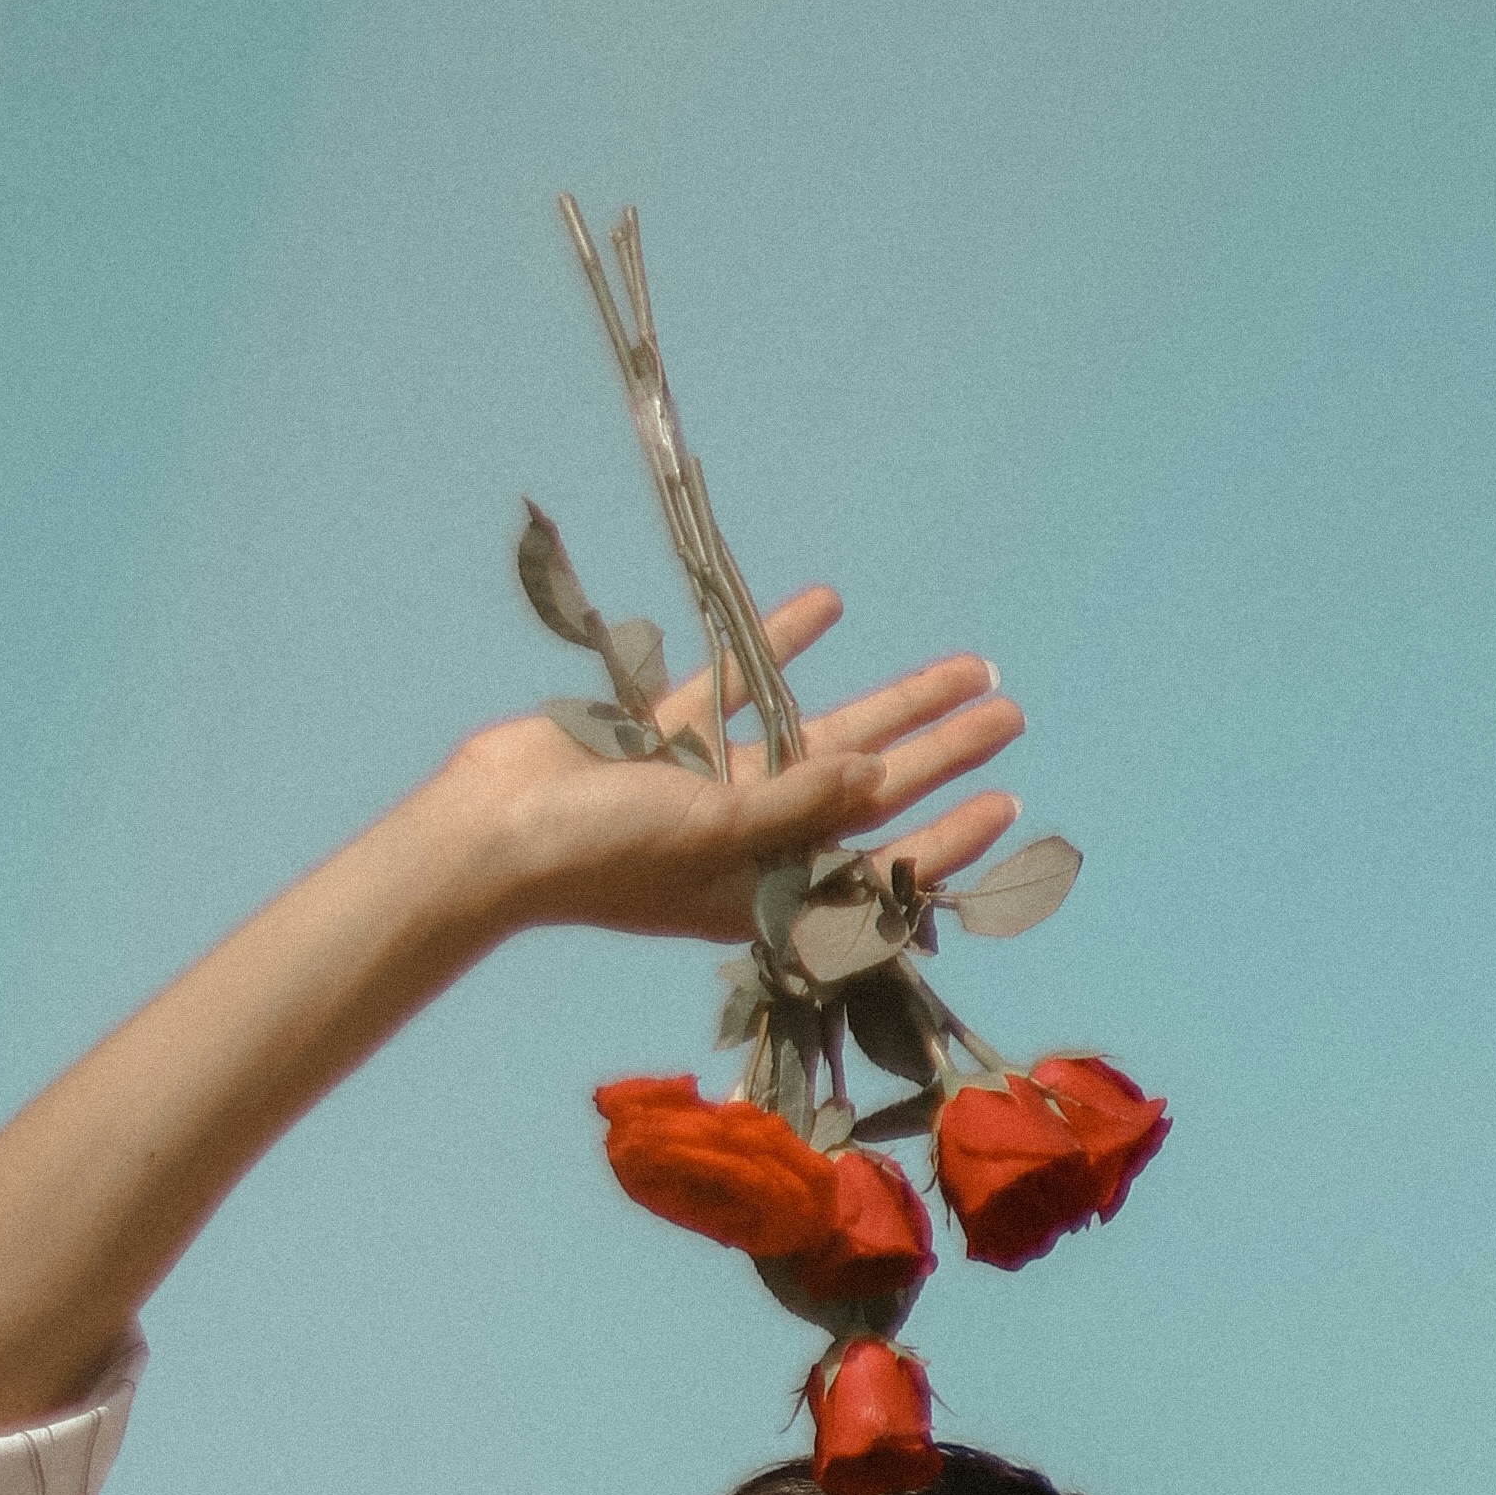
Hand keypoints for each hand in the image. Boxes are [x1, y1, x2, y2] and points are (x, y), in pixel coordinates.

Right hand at [450, 584, 1028, 951]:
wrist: (487, 833)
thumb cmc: (598, 856)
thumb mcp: (711, 836)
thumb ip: (795, 804)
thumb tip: (878, 777)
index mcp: (770, 888)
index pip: (883, 859)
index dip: (947, 831)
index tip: (1008, 798)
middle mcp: (752, 841)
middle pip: (872, 788)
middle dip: (941, 750)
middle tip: (1008, 711)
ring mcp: (709, 788)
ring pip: (822, 733)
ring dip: (890, 701)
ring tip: (961, 667)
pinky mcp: (662, 738)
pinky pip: (737, 686)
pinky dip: (778, 646)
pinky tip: (826, 606)